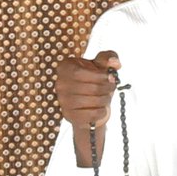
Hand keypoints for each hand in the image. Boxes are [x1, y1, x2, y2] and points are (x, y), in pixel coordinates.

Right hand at [57, 51, 121, 168]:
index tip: (110, 78)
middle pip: (94, 86)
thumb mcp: (101, 66)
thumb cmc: (95, 83)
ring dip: (106, 101)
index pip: (87, 71)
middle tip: (110, 90)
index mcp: (66, 67)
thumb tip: (116, 63)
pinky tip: (100, 111)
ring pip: (95, 100)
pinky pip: (93, 115)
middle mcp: (60, 84)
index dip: (102, 75)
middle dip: (108, 89)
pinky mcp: (70, 117)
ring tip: (104, 100)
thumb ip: (108, 58)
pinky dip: (102, 113)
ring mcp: (64, 102)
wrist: (88, 110)